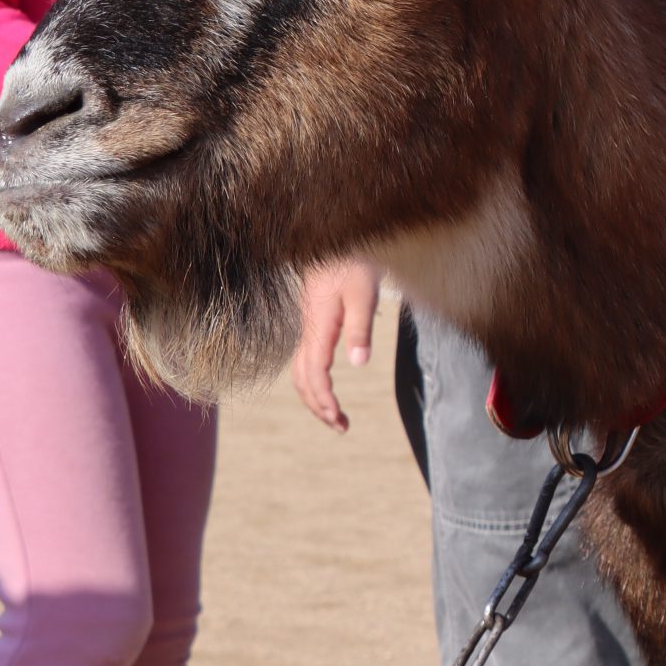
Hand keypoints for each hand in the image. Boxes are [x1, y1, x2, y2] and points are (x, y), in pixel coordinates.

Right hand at [293, 258, 381, 431]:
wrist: (335, 239)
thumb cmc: (353, 263)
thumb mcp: (363, 293)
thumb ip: (360, 328)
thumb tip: (358, 365)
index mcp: (318, 328)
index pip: (316, 375)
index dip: (325, 400)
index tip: (340, 419)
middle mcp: (308, 331)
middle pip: (303, 379)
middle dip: (319, 406)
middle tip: (342, 426)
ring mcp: (309, 327)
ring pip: (301, 371)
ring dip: (315, 396)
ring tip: (335, 414)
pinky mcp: (314, 322)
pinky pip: (305, 360)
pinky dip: (313, 380)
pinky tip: (325, 384)